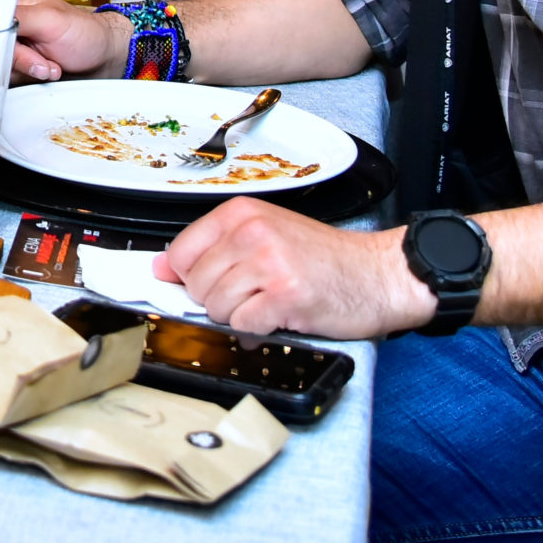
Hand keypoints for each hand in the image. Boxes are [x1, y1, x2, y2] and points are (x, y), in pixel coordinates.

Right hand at [10, 0, 127, 81]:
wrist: (106, 59)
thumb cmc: (86, 33)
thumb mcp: (51, 19)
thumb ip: (20, 17)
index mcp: (14, 10)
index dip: (2, 42)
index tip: (19, 49)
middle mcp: (13, 31)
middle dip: (22, 61)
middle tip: (44, 61)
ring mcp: (18, 53)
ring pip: (3, 69)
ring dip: (30, 73)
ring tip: (52, 67)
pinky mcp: (24, 72)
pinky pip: (13, 82)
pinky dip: (31, 82)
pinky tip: (49, 75)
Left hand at [154, 199, 435, 338]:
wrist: (378, 274)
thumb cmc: (325, 259)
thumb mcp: (266, 236)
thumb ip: (215, 248)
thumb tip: (163, 268)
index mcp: (241, 213)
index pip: (181, 251)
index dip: (188, 277)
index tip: (205, 284)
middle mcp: (252, 232)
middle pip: (197, 284)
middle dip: (219, 300)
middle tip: (253, 294)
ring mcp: (269, 263)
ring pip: (216, 307)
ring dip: (239, 316)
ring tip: (269, 303)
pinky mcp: (285, 296)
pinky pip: (243, 325)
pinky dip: (259, 329)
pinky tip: (281, 315)